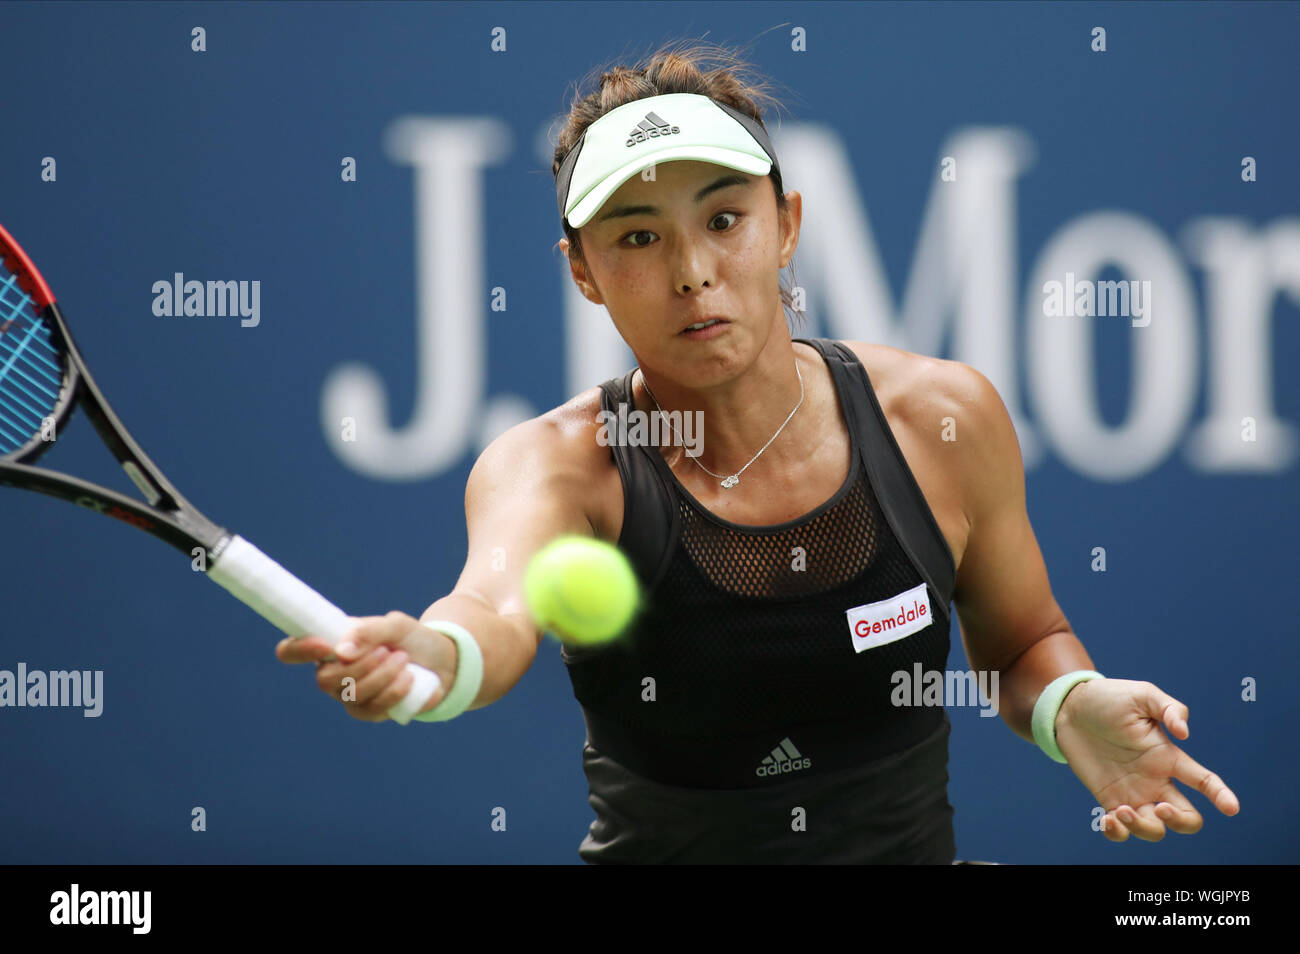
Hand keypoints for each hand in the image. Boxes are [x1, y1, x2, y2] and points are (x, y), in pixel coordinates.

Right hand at [274, 611, 458, 721]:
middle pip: (325, 680)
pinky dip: (393, 693)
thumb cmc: (411, 638)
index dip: (298, 650)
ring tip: (403, 659)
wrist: (442, 661)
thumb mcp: (396, 625)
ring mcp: (348, 696)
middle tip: (389, 651)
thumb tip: (341, 650)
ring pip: (351, 696)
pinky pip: (372, 710)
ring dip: (381, 677)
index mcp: (330, 645)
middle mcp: (332, 673)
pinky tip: (409, 679)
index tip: (325, 646)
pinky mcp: (370, 712)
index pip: (292, 650)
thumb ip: (369, 631)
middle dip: (361, 667)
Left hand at [1054, 678, 1239, 841]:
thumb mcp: (1141, 695)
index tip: (1231, 808)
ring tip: (1121, 811)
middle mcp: (1156, 780)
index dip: (1221, 795)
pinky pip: (1120, 831)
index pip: (1204, 781)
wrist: (1070, 707)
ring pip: (1154, 830)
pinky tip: (1108, 820)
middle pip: (1186, 817)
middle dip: (1180, 822)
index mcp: (1168, 757)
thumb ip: (1169, 708)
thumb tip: (1185, 732)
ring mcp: (1133, 793)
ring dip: (1143, 828)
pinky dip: (1118, 834)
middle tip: (1158, 808)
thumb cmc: (1109, 698)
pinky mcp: (1108, 799)